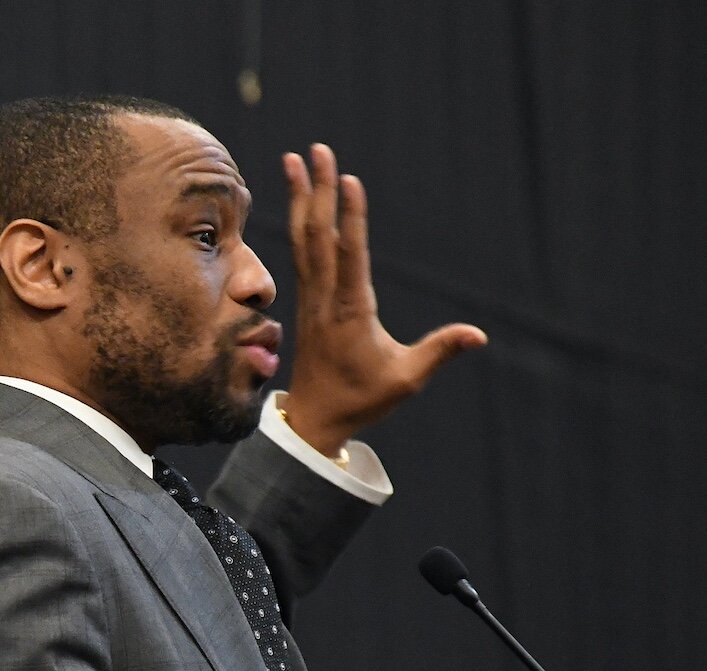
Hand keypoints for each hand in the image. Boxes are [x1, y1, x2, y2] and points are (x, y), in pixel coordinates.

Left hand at [281, 143, 486, 456]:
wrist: (314, 418)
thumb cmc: (361, 399)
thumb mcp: (405, 379)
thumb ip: (440, 351)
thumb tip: (479, 334)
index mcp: (350, 310)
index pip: (349, 255)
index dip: (350, 217)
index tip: (347, 181)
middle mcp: (325, 296)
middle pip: (319, 235)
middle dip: (316, 190)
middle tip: (316, 150)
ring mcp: (312, 296)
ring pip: (303, 238)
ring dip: (301, 197)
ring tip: (294, 158)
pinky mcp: (306, 299)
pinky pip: (300, 252)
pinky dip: (298, 221)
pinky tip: (297, 199)